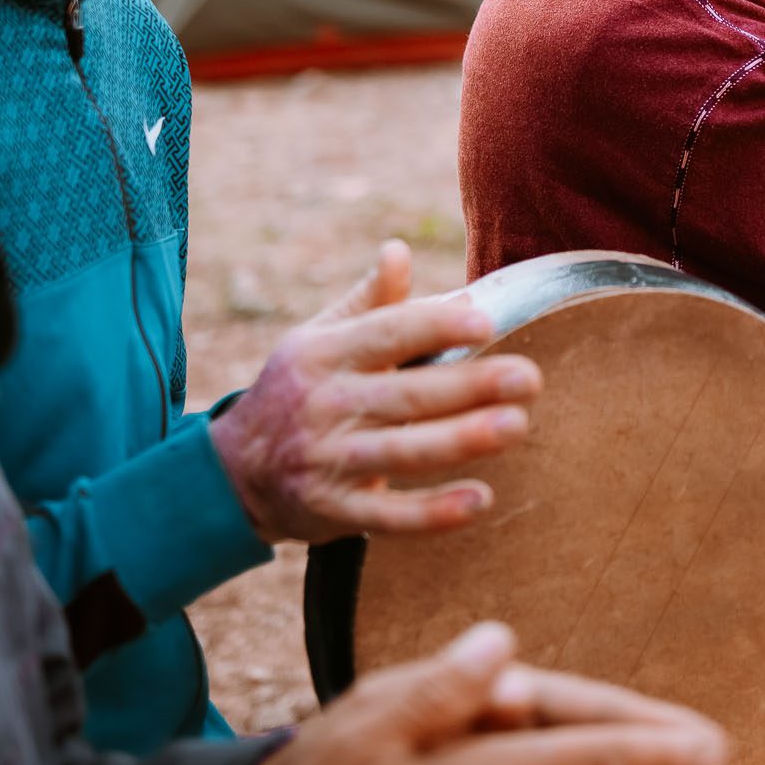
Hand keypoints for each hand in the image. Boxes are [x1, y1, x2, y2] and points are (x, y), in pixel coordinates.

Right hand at [211, 241, 541, 541]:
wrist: (235, 473)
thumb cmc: (298, 390)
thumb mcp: (318, 337)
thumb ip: (368, 300)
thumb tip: (399, 250)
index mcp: (324, 354)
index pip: (387, 332)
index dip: (437, 325)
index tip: (486, 321)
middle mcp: (326, 405)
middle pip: (406, 393)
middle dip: (470, 386)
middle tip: (529, 378)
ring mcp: (328, 460)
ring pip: (403, 451)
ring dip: (462, 440)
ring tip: (516, 425)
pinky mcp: (334, 511)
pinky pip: (388, 514)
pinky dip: (433, 512)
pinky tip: (480, 500)